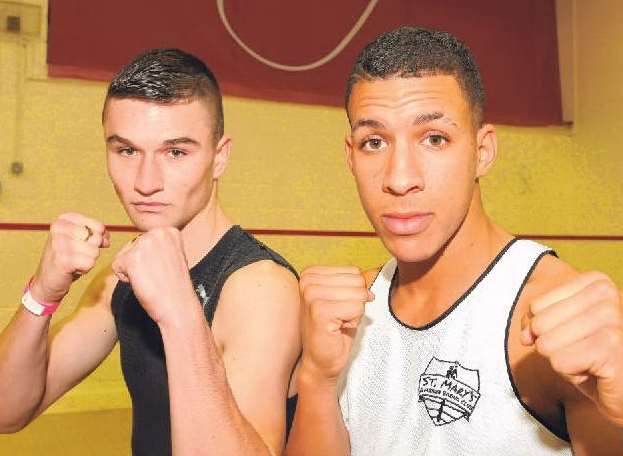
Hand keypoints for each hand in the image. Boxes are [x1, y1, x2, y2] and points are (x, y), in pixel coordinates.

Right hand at [31, 213, 109, 302]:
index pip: (99, 227)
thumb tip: (106, 239)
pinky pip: (90, 263)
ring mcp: (59, 244)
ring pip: (94, 252)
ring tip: (73, 262)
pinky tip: (72, 269)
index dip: (99, 239)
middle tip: (76, 255)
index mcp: (63, 220)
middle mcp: (59, 228)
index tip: (86, 244)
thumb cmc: (67, 257)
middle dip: (92, 250)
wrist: (48, 280)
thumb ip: (97, 234)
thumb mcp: (81, 240)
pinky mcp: (62, 260)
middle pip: (97, 239)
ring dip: (88, 260)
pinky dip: (85, 268)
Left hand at [111, 227, 196, 324]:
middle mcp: (156, 233)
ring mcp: (144, 244)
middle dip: (140, 263)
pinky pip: (116, 266)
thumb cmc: (175, 285)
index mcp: (168, 230)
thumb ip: (157, 245)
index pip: (144, 241)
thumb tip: (138, 245)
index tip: (165, 268)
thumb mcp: (172, 255)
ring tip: (151, 278)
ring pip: (123, 256)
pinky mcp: (132, 258)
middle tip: (157, 275)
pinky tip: (143, 283)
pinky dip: (125, 278)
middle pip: (132, 247)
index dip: (150, 259)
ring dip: (133, 270)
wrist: (179, 305)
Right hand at [299, 266, 373, 384]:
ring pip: (359, 294)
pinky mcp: (319, 311)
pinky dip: (353, 321)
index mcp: (310, 274)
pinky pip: (357, 307)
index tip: (337, 308)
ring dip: (354, 312)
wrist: (320, 360)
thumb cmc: (333, 330)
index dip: (353, 293)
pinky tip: (338, 329)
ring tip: (338, 322)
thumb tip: (370, 287)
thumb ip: (354, 284)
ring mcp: (311, 295)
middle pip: (357, 281)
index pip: (353, 271)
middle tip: (338, 317)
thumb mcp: (343, 299)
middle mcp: (307, 280)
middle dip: (355, 302)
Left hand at [522, 271, 622, 425]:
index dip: (543, 328)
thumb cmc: (590, 356)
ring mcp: (612, 319)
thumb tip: (525, 335)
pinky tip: (594, 372)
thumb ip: (535, 321)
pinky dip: (570, 373)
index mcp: (596, 282)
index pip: (536, 306)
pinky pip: (559, 362)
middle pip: (540, 324)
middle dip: (552, 345)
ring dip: (562, 360)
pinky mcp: (611, 347)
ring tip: (588, 361)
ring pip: (546, 343)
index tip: (572, 336)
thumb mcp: (560, 330)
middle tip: (581, 352)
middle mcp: (608, 294)